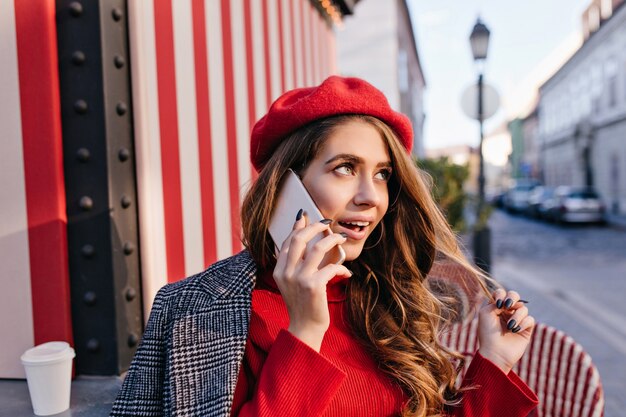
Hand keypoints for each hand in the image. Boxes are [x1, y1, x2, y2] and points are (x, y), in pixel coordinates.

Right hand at [272, 210, 350, 351]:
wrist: (305, 328)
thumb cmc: (302, 304)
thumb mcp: (292, 282)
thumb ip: (295, 263)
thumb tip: (306, 240)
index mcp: (279, 270)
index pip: (288, 241)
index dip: (298, 226)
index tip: (306, 216)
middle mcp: (286, 272)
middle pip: (300, 238)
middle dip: (315, 226)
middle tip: (327, 223)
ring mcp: (299, 279)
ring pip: (318, 248)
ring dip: (332, 240)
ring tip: (341, 238)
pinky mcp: (314, 286)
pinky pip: (331, 267)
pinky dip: (341, 267)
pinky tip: (346, 272)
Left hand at [477, 289, 534, 373]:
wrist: (495, 352)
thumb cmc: (487, 333)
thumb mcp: (486, 313)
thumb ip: (495, 301)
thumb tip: (510, 302)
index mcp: (495, 307)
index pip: (501, 293)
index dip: (501, 294)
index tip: (499, 304)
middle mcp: (506, 312)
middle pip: (515, 296)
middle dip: (513, 297)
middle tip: (508, 305)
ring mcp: (517, 320)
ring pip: (523, 308)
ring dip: (516, 316)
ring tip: (510, 326)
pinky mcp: (526, 329)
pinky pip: (530, 319)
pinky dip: (523, 323)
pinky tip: (516, 330)